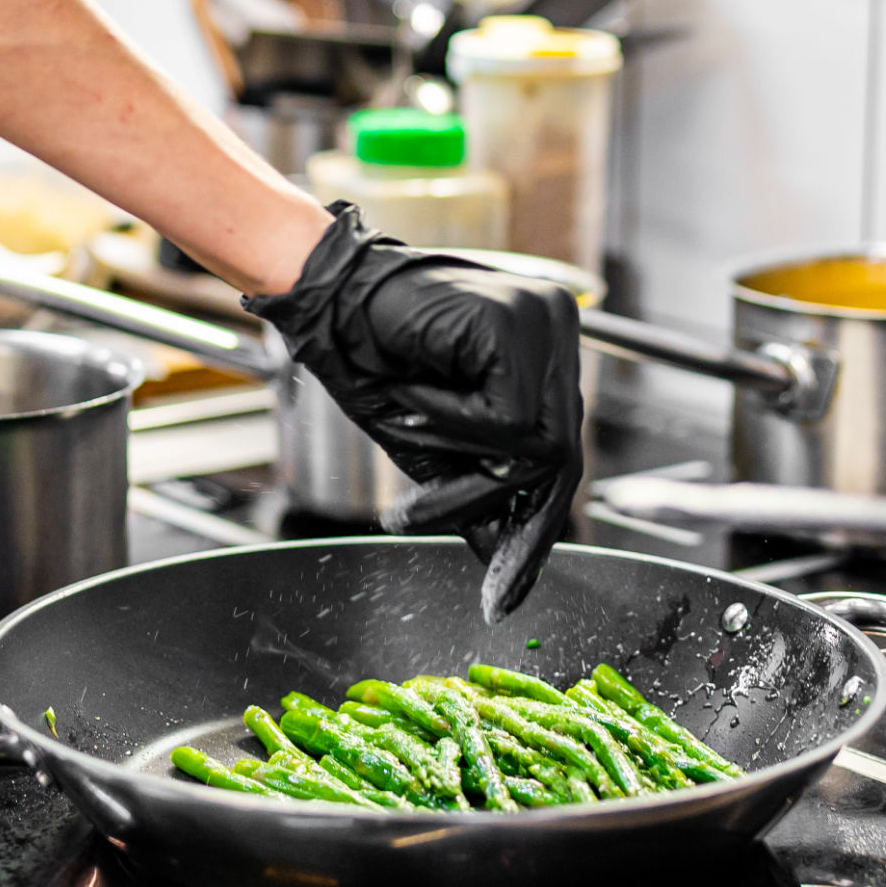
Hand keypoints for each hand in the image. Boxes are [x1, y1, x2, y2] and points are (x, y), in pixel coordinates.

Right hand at [243, 204, 583, 620]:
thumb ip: (474, 492)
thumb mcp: (430, 441)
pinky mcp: (519, 319)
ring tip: (406, 419)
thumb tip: (500, 555)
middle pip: (558, 455)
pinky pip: (507, 416)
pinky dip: (452, 420)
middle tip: (417, 517)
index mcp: (546, 354)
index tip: (506, 589)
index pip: (560, 454)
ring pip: (536, 444)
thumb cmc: (370, 356)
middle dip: (492, 502)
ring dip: (461, 458)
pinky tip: (412, 389)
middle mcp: (558, 329)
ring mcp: (546, 318)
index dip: (533, 526)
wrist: (325, 298)